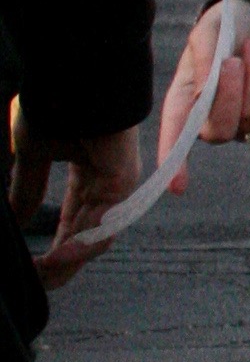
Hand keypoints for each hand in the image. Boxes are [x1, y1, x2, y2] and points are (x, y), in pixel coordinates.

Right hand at [10, 122, 143, 286]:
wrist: (69, 78)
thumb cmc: (54, 106)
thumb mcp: (32, 156)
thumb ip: (26, 191)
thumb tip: (14, 222)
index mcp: (87, 178)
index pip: (72, 224)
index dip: (52, 249)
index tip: (29, 270)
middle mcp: (106, 184)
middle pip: (87, 237)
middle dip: (61, 264)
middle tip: (35, 283)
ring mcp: (118, 183)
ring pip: (98, 236)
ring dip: (68, 259)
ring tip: (41, 275)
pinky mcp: (124, 178)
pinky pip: (106, 220)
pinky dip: (82, 242)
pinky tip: (58, 256)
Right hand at [159, 0, 249, 191]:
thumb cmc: (230, 25)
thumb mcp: (210, 29)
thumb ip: (204, 53)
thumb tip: (205, 89)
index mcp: (186, 99)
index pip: (176, 134)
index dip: (173, 161)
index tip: (175, 187)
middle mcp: (214, 117)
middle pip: (219, 131)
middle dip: (228, 95)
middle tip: (232, 61)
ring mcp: (248, 120)